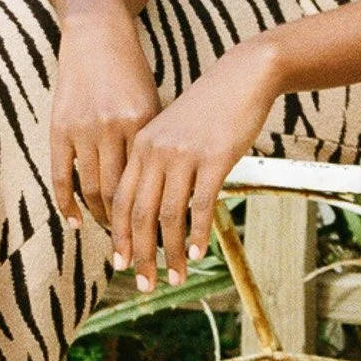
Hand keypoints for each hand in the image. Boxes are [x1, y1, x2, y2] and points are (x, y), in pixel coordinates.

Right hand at [50, 9, 160, 228]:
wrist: (96, 34)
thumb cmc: (131, 71)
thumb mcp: (152, 103)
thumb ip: (154, 141)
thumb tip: (170, 186)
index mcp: (142, 124)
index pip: (150, 183)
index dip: (157, 217)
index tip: (164, 241)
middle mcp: (113, 128)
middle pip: (121, 195)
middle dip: (131, 231)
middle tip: (139, 254)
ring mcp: (83, 129)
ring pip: (92, 190)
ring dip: (103, 221)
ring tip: (114, 238)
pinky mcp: (59, 127)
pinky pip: (61, 175)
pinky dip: (67, 203)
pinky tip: (76, 223)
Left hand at [110, 39, 280, 289]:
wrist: (241, 76)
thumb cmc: (209, 108)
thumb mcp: (174, 132)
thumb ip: (161, 165)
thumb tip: (156, 207)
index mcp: (141, 146)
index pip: (121, 200)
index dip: (119, 236)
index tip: (123, 264)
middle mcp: (155, 151)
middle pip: (138, 213)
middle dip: (139, 254)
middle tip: (143, 283)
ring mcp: (183, 155)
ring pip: (168, 215)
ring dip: (169, 252)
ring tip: (175, 276)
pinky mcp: (213, 158)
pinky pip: (200, 204)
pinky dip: (196, 233)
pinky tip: (197, 253)